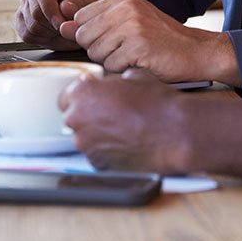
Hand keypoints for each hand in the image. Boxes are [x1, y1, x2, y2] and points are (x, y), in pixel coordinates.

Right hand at [14, 0, 97, 49]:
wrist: (75, 15)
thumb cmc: (81, 5)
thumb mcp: (89, 3)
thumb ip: (80, 5)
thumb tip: (65, 8)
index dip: (51, 10)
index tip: (63, 24)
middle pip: (36, 12)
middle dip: (53, 26)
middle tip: (68, 29)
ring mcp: (24, 2)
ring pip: (32, 25)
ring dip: (50, 33)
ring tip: (63, 29)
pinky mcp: (20, 19)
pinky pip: (27, 34)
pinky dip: (42, 39)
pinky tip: (53, 32)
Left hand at [59, 0, 238, 83]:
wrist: (196, 51)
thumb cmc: (162, 39)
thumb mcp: (130, 21)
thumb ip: (95, 20)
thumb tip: (63, 23)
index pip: (81, 17)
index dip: (92, 35)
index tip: (113, 39)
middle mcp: (125, 8)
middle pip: (84, 36)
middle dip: (99, 49)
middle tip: (124, 50)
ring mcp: (132, 26)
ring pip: (95, 52)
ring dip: (111, 61)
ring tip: (132, 56)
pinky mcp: (138, 46)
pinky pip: (110, 65)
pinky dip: (122, 70)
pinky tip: (139, 63)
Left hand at [60, 68, 241, 184]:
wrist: (174, 132)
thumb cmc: (157, 103)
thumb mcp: (134, 76)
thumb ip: (112, 81)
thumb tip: (110, 84)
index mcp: (82, 94)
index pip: (68, 95)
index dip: (84, 97)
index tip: (94, 98)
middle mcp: (77, 120)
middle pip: (73, 117)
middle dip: (88, 115)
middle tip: (111, 113)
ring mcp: (86, 145)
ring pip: (84, 137)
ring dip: (97, 133)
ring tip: (122, 128)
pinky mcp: (98, 163)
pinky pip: (96, 153)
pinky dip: (106, 149)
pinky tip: (126, 142)